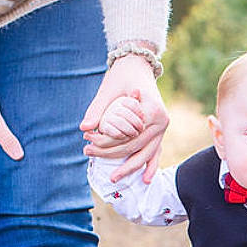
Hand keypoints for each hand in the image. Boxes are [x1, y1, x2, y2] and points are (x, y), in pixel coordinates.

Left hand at [80, 52, 168, 182]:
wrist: (138, 66)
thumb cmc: (122, 76)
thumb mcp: (108, 90)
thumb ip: (98, 109)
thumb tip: (84, 127)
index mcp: (152, 111)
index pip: (128, 135)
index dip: (107, 144)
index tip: (87, 146)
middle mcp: (162, 122)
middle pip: (137, 147)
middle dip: (114, 157)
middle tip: (91, 157)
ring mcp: (162, 128)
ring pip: (147, 154)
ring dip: (131, 167)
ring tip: (114, 178)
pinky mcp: (159, 131)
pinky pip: (155, 152)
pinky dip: (150, 165)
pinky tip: (145, 180)